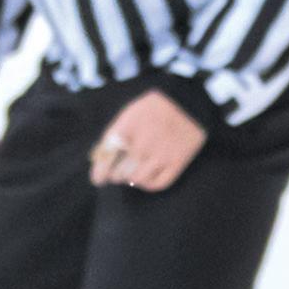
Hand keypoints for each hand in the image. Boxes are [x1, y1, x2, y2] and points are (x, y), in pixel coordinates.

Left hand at [89, 89, 206, 190]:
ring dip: (131, 179)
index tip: (99, 179)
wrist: (189, 103)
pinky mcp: (177, 162)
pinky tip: (147, 177)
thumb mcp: (130, 114)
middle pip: (119, 172)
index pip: (106, 156)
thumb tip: (100, 161)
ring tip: (133, 173)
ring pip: (137, 180)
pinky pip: (157, 184)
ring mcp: (161, 154)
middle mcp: (143, 142)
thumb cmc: (154, 109)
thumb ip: (114, 135)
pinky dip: (148, 184)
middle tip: (119, 172)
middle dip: (116, 174)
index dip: (100, 172)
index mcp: (128, 127)